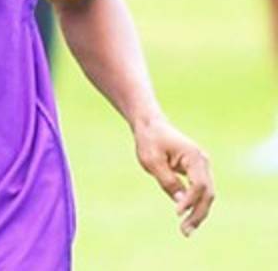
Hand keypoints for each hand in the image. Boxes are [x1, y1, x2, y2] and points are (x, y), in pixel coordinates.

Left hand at [133, 117, 213, 236]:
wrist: (151, 126)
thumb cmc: (150, 141)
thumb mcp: (153, 161)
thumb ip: (168, 181)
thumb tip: (180, 202)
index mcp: (194, 157)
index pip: (199, 185)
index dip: (190, 201)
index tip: (177, 213)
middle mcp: (203, 163)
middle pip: (207, 193)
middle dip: (197, 213)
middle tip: (185, 231)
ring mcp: (202, 167)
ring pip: (206, 195)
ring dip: (198, 213)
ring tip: (186, 231)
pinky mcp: (196, 172)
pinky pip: (200, 192)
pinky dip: (195, 206)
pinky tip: (188, 220)